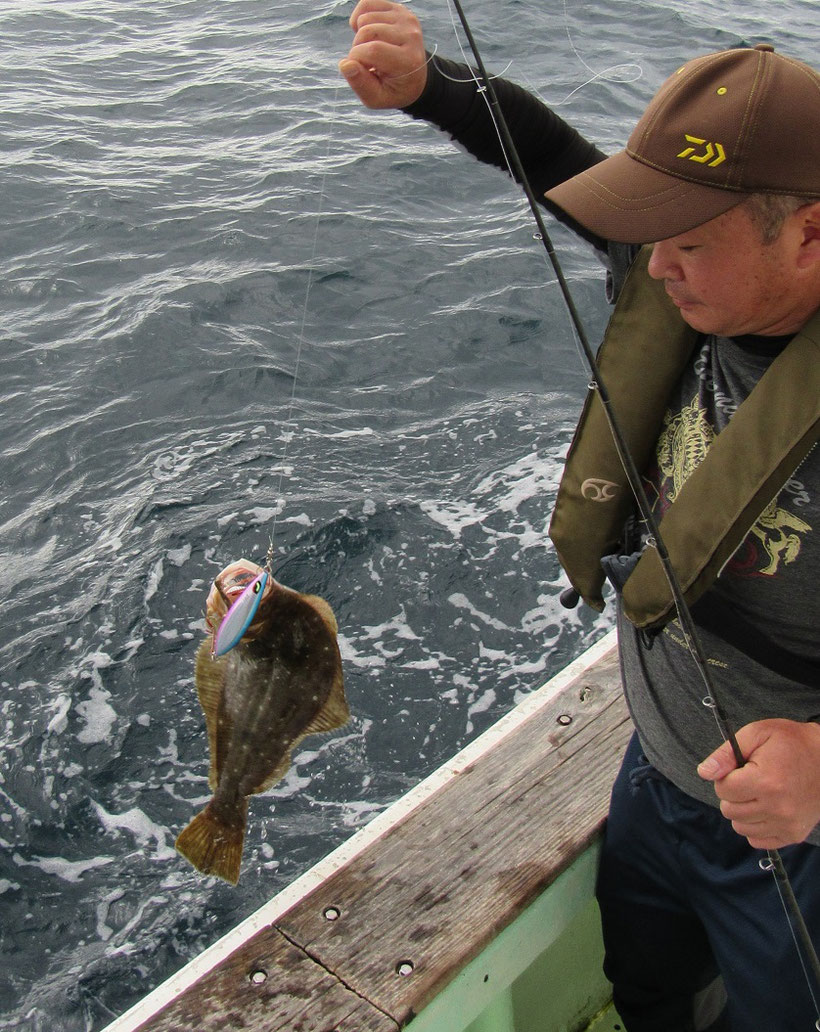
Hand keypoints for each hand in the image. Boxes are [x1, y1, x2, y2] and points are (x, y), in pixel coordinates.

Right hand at [339, 0, 427, 109]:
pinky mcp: (398, 9)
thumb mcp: (377, 98)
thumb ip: (360, 84)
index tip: (359, 70)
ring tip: (370, 49)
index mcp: (408, 61)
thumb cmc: (393, 90)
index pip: (372, 50)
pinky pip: (367, 3)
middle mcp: (411, 35)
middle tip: (367, 62)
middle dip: (357, 48)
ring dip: (359, 35)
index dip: (356, 59)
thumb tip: (345, 64)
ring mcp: (406, 19)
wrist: (414, 77)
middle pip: (367, 31)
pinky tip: (368, 33)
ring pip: (365, 17)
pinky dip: (360, 18)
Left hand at [697, 718, 819, 848]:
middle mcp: (777, 808)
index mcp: (766, 781)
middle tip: (749, 780)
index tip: (741, 769)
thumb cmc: (791, 743)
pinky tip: (765, 808)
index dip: (726, 776)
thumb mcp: (757, 733)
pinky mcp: (794, 834)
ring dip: (742, 811)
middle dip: (732, 794)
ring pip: (740, 827)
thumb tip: (704, 772)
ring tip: (758, 793)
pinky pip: (757, 840)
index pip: (723, 789)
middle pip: (729, 810)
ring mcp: (787, 824)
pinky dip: (755, 826)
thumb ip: (726, 753)